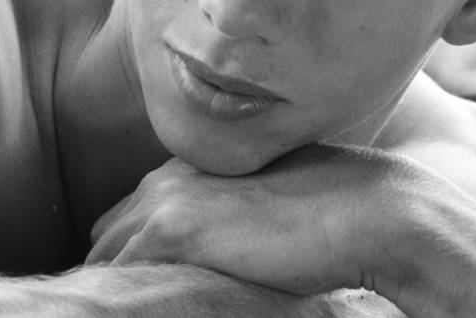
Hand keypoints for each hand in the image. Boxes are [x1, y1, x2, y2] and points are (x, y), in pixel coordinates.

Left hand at [86, 144, 415, 295]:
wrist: (370, 211)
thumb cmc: (337, 214)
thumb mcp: (267, 210)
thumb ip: (229, 225)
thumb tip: (225, 258)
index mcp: (189, 172)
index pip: (132, 219)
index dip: (132, 255)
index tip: (140, 287)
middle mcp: (167, 180)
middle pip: (108, 236)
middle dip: (111, 270)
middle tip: (125, 306)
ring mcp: (165, 201)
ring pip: (105, 257)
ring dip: (112, 289)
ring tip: (116, 315)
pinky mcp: (172, 230)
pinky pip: (118, 275)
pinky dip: (121, 300)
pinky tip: (132, 315)